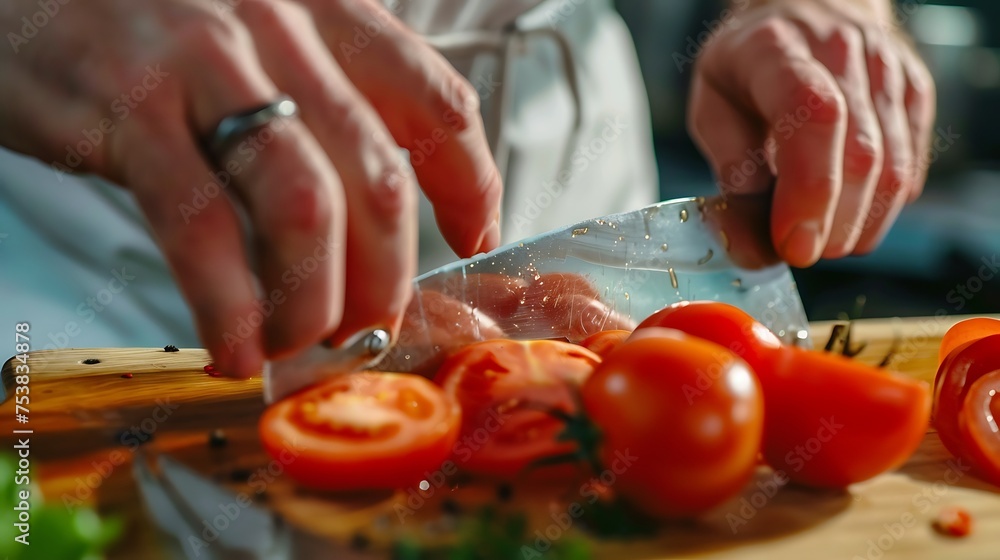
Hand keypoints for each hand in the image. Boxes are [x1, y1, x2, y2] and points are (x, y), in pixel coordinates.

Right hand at [0, 0, 501, 376]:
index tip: (470, 239)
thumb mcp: (254, 36)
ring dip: (314, 298)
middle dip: (386, 275)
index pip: (437, 101)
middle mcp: (278, 25)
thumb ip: (314, 107)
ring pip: (306, 204)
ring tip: (297, 338)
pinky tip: (233, 346)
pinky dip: (228, 303)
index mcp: (324, 7)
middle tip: (366, 323)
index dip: (470, 184)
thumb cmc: (145, 22)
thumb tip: (364, 225)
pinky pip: (202, 225)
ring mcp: (204, 61)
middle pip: (378, 175)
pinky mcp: (128, 104)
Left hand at [688, 0, 935, 265]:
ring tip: (821, 240)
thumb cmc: (749, 67)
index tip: (793, 244)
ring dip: (857, 226)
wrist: (805, 12)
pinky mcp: (916, 95)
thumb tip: (750, 245)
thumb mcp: (713, 107)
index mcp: (778, 49)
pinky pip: (908, 170)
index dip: (808, 191)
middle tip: (798, 250)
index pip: (814, 116)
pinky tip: (846, 216)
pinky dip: (878, 210)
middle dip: (830, 225)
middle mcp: (843, 51)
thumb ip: (731, 171)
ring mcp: (888, 71)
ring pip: (892, 169)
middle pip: (860, 155)